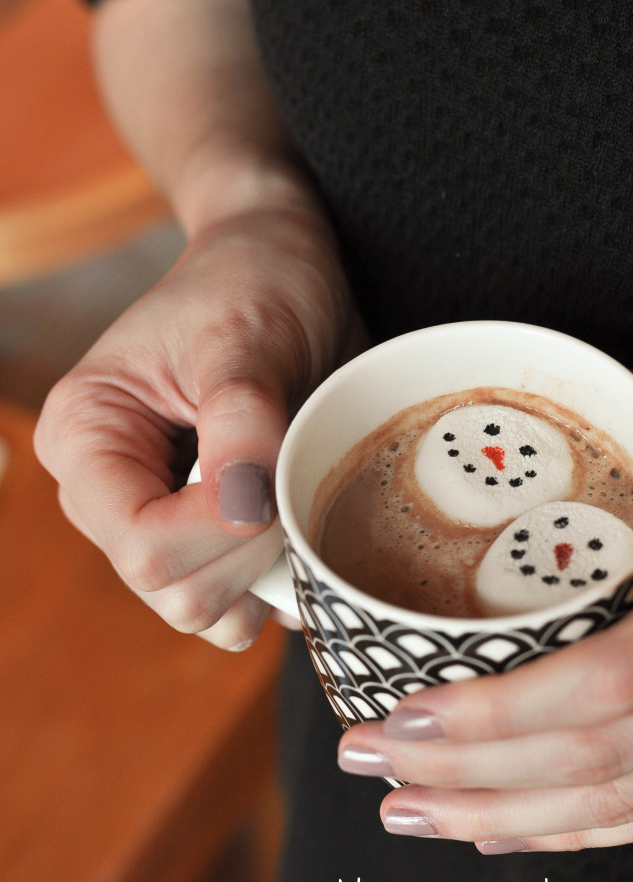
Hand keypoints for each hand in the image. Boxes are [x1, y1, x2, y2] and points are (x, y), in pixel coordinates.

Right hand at [35, 206, 358, 648]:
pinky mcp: (200, 535)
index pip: (140, 542)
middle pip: (173, 591)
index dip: (219, 531)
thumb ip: (241, 422)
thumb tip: (244, 509)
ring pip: (205, 611)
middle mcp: (108, 492)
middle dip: (251, 551)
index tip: (274, 474)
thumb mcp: (247, 335)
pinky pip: (236, 604)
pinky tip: (297, 519)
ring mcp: (155, 519)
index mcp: (85, 436)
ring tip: (293, 489)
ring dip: (267, 571)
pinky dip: (277, 582)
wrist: (280, 270)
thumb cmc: (253, 282)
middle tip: (290, 471)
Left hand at [338, 371, 632, 850]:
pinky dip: (573, 832)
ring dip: (499, 821)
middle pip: (590, 761)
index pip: (603, 683)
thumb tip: (542, 399)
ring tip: (407, 811)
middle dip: (463, 777)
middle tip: (365, 761)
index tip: (401, 717)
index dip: (498, 717)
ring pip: (615, 806)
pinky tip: (503, 832)